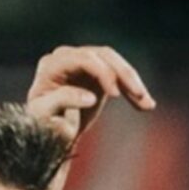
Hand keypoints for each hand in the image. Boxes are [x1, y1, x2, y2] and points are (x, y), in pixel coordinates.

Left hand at [24, 44, 154, 145]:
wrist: (47, 133)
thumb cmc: (41, 125)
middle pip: (103, 56)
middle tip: (139, 95)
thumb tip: (89, 97)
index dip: (102, 73)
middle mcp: (67, 58)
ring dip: (133, 82)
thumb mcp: (45, 116)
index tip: (116, 95)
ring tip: (147, 103)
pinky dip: (133, 91)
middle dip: (123, 75)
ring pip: (114, 63)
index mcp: (52, 65)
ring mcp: (83, 63)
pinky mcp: (97, 73)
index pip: (83, 59)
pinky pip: (119, 77)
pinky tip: (147, 106)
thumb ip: (63, 101)